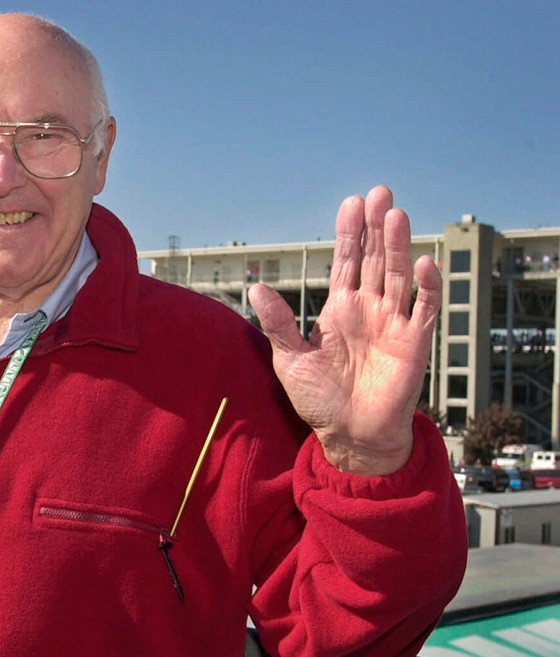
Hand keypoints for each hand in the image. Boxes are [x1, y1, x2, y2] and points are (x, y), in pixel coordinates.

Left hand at [248, 186, 440, 475]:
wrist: (349, 436)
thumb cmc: (319, 399)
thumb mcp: (290, 359)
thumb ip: (278, 324)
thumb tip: (256, 288)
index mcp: (339, 308)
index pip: (347, 262)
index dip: (349, 233)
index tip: (350, 203)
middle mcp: (369, 309)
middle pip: (375, 260)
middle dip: (376, 227)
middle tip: (379, 193)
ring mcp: (393, 323)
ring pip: (398, 276)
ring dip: (398, 246)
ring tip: (395, 215)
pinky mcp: (414, 343)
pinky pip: (424, 310)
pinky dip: (426, 287)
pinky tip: (423, 262)